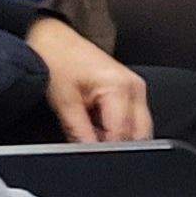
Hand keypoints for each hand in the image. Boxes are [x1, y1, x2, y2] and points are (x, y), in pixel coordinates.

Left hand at [29, 20, 152, 142]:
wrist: (56, 38)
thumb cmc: (57, 60)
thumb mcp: (62, 100)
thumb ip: (77, 130)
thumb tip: (87, 154)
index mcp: (120, 89)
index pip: (122, 135)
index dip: (105, 150)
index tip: (89, 158)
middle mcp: (136, 89)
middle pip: (138, 136)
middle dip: (115, 146)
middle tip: (89, 145)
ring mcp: (138, 90)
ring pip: (138, 130)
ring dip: (117, 138)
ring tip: (91, 130)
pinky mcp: (133, 92)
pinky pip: (133, 120)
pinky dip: (117, 128)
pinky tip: (98, 124)